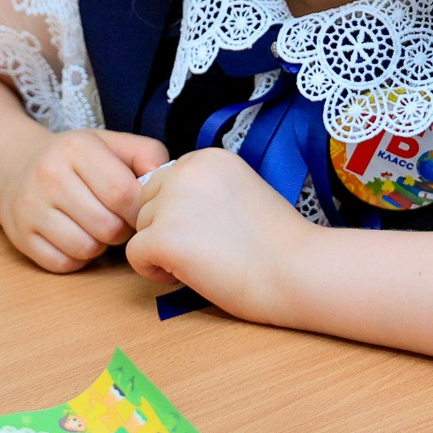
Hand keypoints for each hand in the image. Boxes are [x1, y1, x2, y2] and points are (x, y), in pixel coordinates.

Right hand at [0, 128, 164, 271]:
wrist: (15, 166)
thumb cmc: (75, 159)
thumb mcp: (110, 143)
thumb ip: (146, 154)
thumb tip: (163, 182)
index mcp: (77, 148)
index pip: (123, 194)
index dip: (139, 211)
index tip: (140, 211)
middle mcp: (49, 176)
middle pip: (107, 227)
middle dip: (121, 229)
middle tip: (117, 219)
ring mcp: (30, 208)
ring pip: (86, 248)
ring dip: (100, 245)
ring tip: (96, 226)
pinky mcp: (21, 236)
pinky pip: (63, 264)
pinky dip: (76, 257)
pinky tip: (76, 236)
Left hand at [124, 147, 312, 321]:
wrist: (297, 270)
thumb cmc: (278, 243)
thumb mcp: (240, 191)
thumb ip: (205, 191)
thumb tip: (169, 208)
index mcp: (207, 157)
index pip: (166, 181)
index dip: (181, 211)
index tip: (211, 230)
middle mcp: (185, 170)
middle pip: (147, 200)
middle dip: (165, 226)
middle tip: (203, 248)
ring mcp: (172, 203)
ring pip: (140, 227)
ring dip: (161, 248)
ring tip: (201, 262)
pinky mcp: (163, 237)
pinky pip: (135, 254)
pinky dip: (153, 270)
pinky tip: (186, 275)